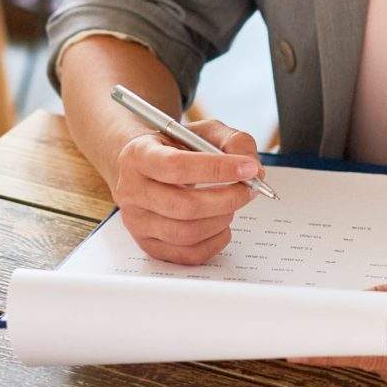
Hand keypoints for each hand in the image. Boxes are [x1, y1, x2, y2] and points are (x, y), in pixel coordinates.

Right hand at [110, 120, 261, 264]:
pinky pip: (188, 254)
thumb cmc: (176, 149)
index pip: (176, 166)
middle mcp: (132, 190)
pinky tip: (221, 223)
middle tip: (249, 189)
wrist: (146, 169)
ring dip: (222, 219)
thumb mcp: (203, 133)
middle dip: (227, 198)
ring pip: (186, 233)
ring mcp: (137, 222)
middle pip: (182, 206)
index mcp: (139, 155)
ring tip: (232, 203)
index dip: (217, 169)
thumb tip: (254, 169)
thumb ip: (233, 141)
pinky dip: (215, 241)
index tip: (248, 168)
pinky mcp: (149, 245)